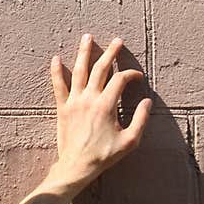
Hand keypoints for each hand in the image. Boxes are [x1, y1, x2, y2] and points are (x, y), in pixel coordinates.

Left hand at [49, 33, 151, 188]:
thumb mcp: (130, 141)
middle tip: (117, 40)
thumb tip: (147, 101)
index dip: (131, 75)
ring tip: (87, 38)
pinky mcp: (62, 107)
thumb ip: (141, 119)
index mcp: (106, 105)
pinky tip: (56, 58)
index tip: (137, 77)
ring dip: (84, 53)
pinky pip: (58, 85)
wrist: (77, 166)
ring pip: (79, 71)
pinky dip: (56, 71)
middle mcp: (89, 98)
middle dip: (110, 53)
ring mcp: (74, 101)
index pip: (120, 80)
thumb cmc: (104, 155)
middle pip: (100, 69)